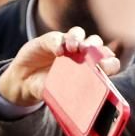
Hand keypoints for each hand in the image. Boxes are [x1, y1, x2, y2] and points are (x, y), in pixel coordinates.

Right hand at [0, 27, 119, 106]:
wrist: (24, 82)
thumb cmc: (49, 87)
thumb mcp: (61, 93)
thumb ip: (72, 93)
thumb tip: (85, 102)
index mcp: (90, 66)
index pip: (107, 60)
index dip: (110, 63)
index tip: (106, 68)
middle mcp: (80, 52)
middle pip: (95, 42)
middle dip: (96, 47)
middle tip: (90, 56)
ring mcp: (65, 44)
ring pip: (78, 33)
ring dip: (78, 39)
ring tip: (74, 48)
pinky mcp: (48, 41)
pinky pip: (56, 37)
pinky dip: (57, 42)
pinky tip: (58, 52)